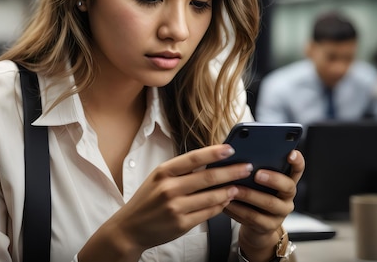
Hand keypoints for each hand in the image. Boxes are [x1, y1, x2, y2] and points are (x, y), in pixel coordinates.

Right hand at [79, 144, 252, 260]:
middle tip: (246, 167)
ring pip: (211, 197)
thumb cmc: (147, 200)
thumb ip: (181, 171)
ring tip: (240, 186)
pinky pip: (207, 214)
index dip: (214, 153)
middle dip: (231, 172)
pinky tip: (226, 201)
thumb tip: (211, 162)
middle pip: (207, 177)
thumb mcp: (158, 178)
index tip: (231, 148)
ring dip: (229, 191)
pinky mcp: (181, 224)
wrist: (130, 228)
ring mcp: (175, 208)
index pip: (193, 158)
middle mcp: (168, 188)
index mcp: (163, 172)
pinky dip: (219, 206)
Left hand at [224, 150, 304, 261]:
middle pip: (287, 186)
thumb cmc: (254, 196)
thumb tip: (237, 153)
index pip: (298, 169)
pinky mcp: (268, 226)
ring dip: (250, 195)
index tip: (291, 153)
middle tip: (257, 174)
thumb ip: (254, 169)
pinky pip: (253, 217)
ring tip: (235, 189)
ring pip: (269, 203)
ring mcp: (280, 213)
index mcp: (286, 181)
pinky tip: (227, 202)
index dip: (297, 161)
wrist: (255, 227)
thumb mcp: (257, 183)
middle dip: (272, 179)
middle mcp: (287, 197)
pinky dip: (238, 209)